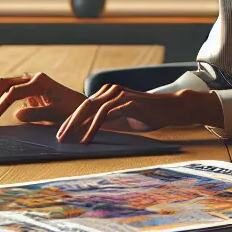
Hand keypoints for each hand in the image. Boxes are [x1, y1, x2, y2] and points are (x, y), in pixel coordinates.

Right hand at [0, 72, 85, 125]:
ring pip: (4, 85)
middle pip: (4, 83)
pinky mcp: (28, 89)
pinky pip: (9, 91)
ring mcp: (29, 82)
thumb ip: (38, 114)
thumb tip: (16, 114)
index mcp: (40, 81)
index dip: (1, 105)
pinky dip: (0, 100)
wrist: (81, 107)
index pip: (13, 91)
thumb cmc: (72, 111)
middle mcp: (33, 78)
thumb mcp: (57, 115)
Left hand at [56, 86, 221, 143]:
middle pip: (84, 106)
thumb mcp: (124, 119)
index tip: (62, 133)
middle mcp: (111, 91)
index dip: (71, 120)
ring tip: (70, 140)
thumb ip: (108, 121)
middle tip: (59, 138)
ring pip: (92, 109)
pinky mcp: (128, 102)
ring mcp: (119, 94)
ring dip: (79, 126)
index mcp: (108, 93)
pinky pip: (106, 115)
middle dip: (70, 123)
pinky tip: (87, 138)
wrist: (171, 108)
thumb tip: (90, 131)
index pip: (84, 106)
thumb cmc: (148, 115)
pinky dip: (94, 127)